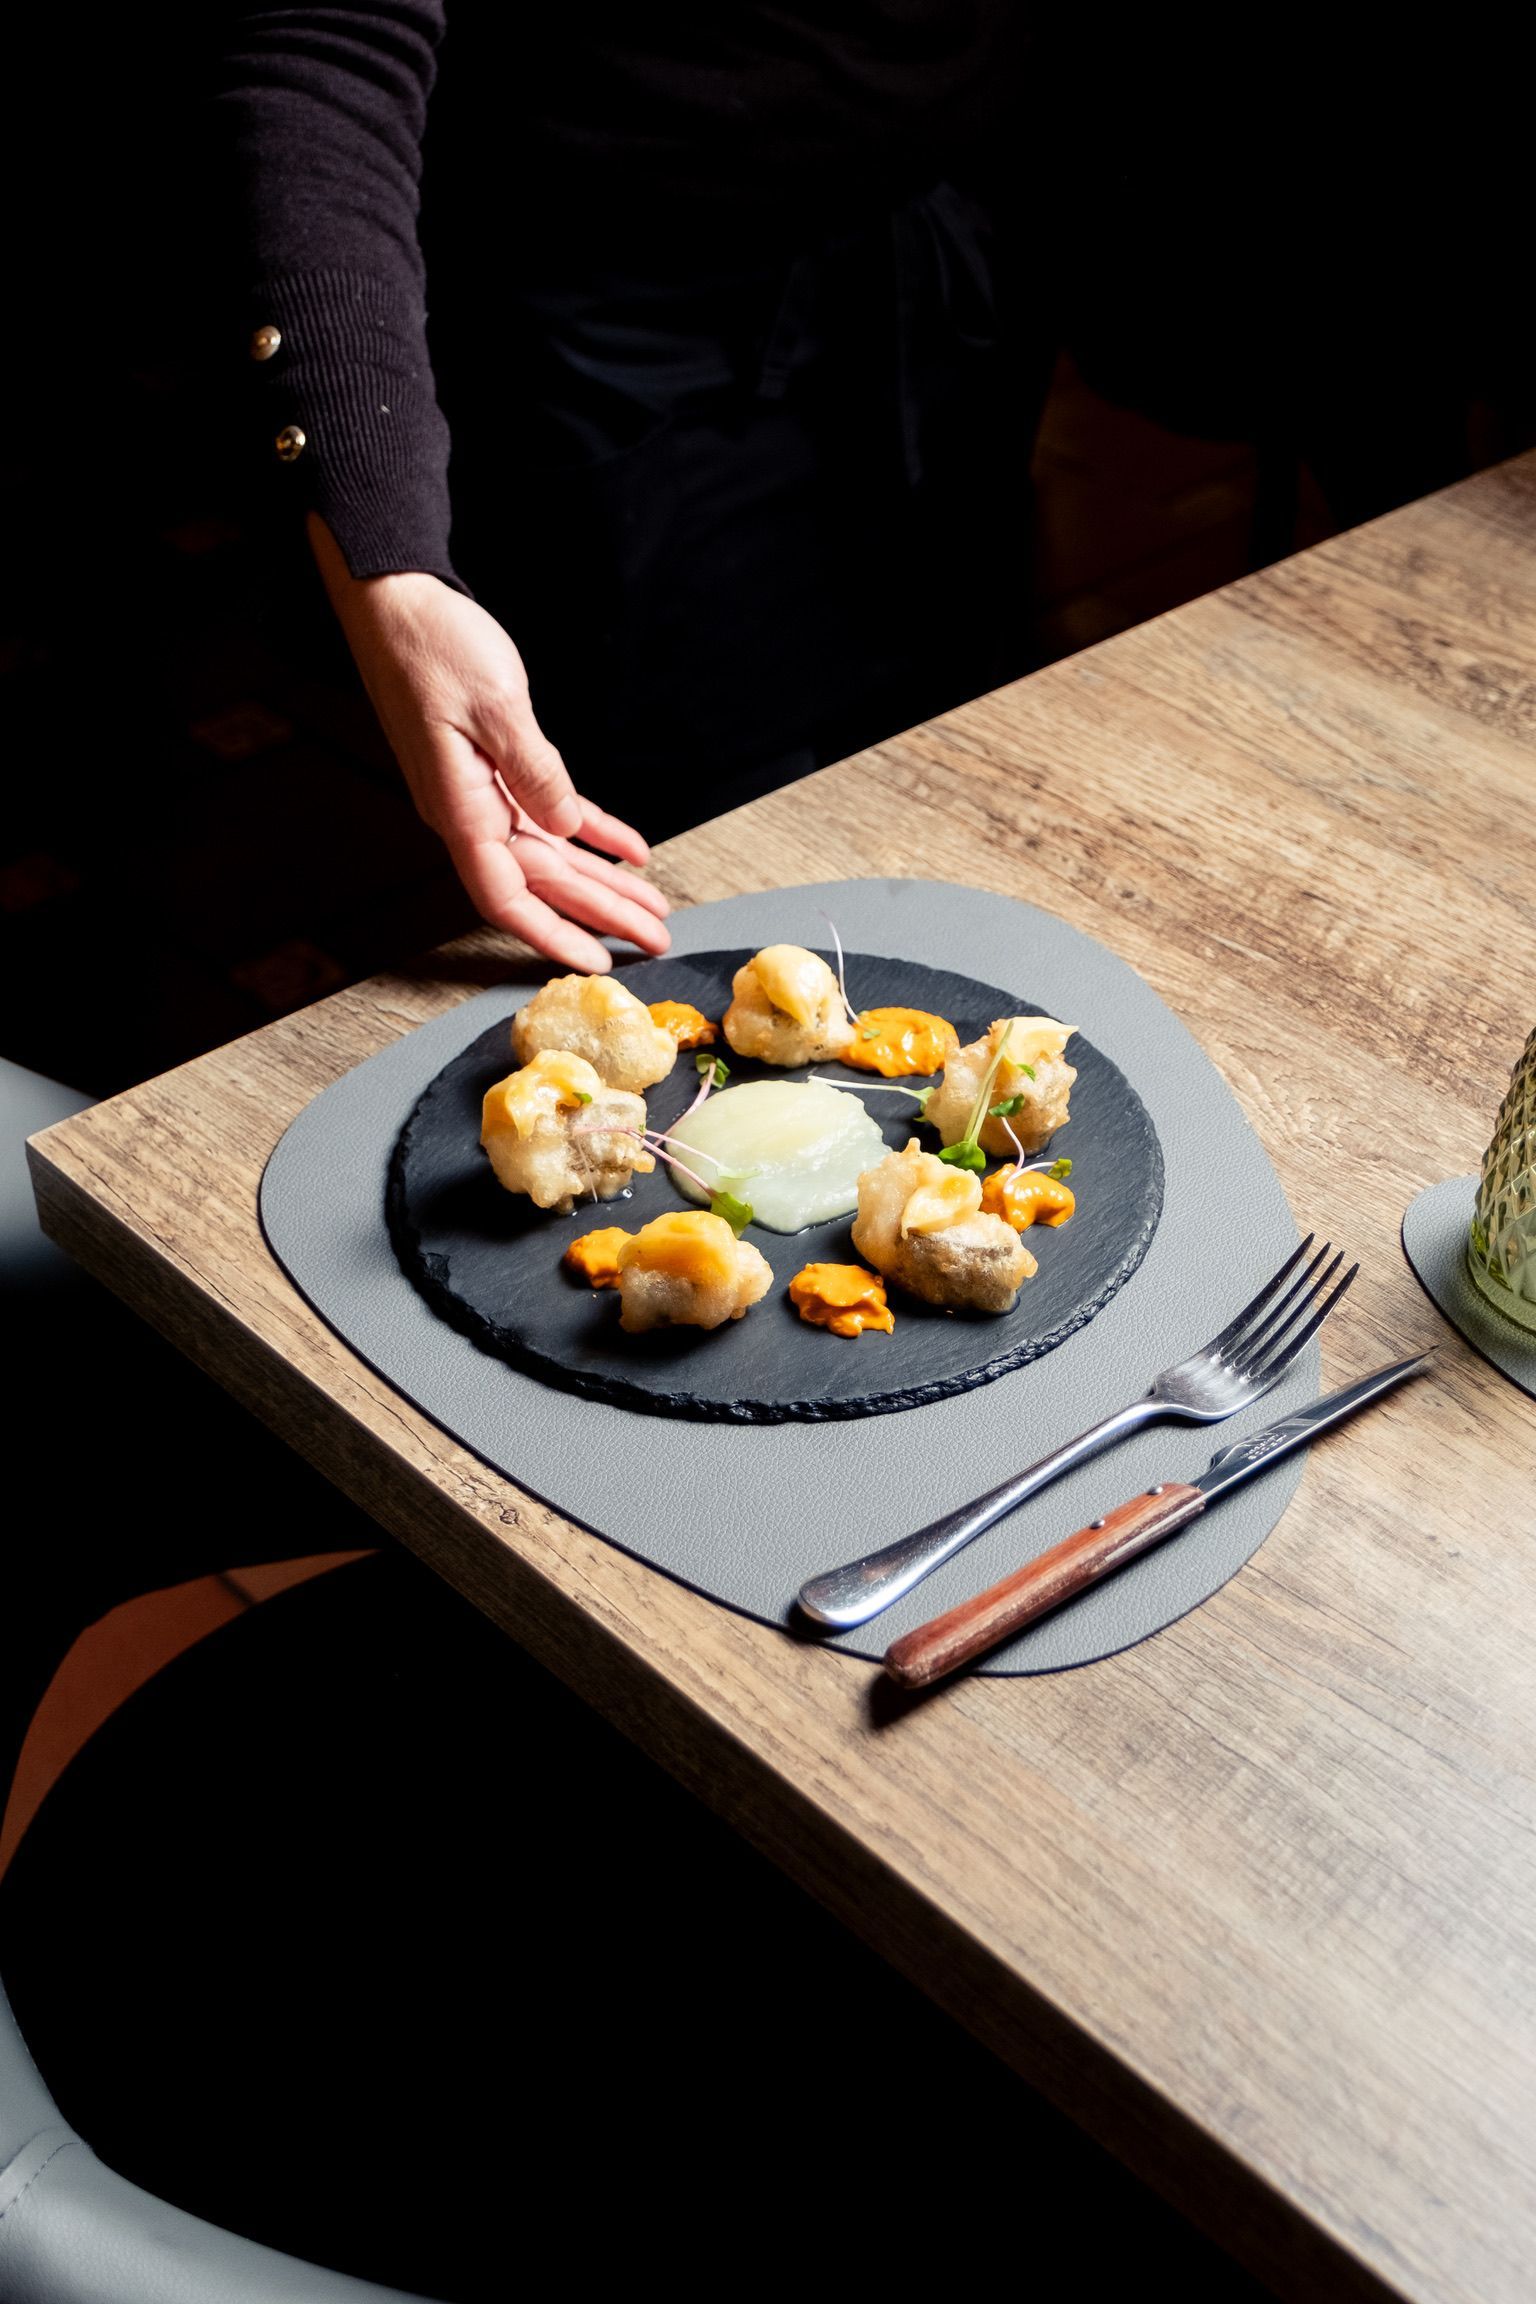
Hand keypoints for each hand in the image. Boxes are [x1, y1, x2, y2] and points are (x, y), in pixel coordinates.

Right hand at [308, 516, 669, 972]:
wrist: (396, 600)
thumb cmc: (431, 645)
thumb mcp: (495, 705)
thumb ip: (535, 772)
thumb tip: (565, 827)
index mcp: (459, 807)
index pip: (507, 895)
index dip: (552, 932)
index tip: (596, 959)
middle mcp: (468, 812)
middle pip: (542, 882)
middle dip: (600, 913)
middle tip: (654, 937)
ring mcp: (481, 793)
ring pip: (552, 854)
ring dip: (603, 880)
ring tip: (651, 906)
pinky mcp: (495, 767)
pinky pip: (550, 812)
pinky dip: (592, 830)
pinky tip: (629, 850)